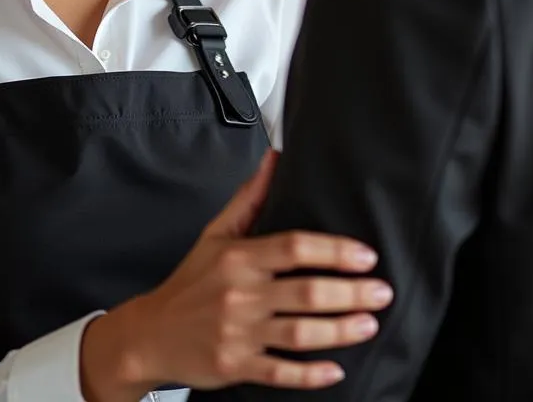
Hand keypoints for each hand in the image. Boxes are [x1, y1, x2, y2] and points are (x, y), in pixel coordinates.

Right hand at [80, 150, 392, 398]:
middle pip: (306, 292)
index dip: (334, 251)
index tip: (365, 256)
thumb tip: (274, 159)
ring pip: (301, 333)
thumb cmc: (189, 282)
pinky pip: (282, 372)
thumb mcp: (214, 233)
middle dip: (351, 293)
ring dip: (341, 330)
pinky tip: (336, 369)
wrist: (150, 333)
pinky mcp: (237, 366)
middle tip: (382, 292)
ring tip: (369, 324)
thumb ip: (249, 198)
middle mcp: (241, 293)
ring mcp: (239, 332)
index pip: (294, 247)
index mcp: (238, 257)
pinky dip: (311, 374)